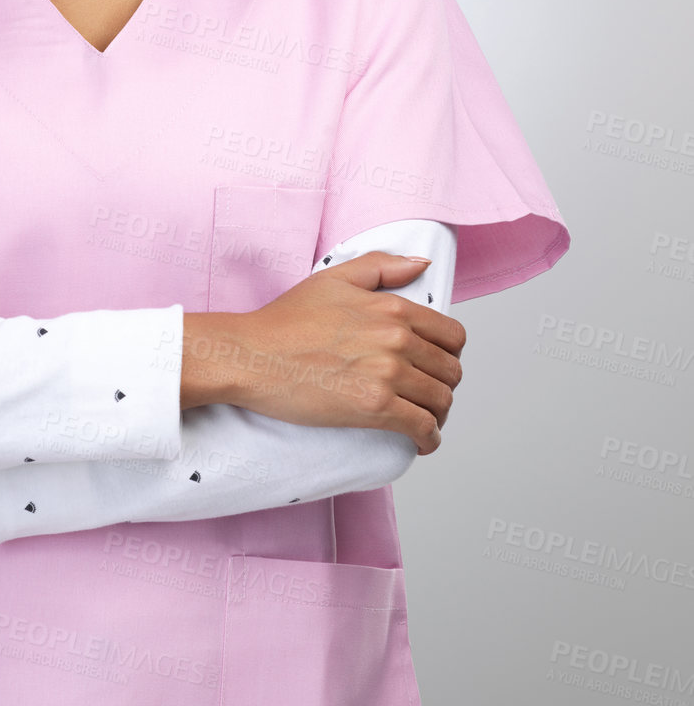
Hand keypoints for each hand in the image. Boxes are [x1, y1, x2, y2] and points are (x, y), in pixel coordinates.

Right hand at [189, 254, 465, 455]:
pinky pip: (422, 427)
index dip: (449, 354)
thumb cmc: (285, 320)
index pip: (452, 336)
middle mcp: (396, 339)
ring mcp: (387, 374)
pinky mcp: (374, 407)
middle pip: (450, 371)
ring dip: (438, 415)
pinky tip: (421, 441)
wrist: (252, 355)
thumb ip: (382, 266)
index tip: (436, 366)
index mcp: (392, 308)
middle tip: (428, 396)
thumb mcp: (334, 278)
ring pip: (441, 401)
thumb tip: (422, 264)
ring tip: (424, 419)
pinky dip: (429, 439)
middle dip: (444, 386)